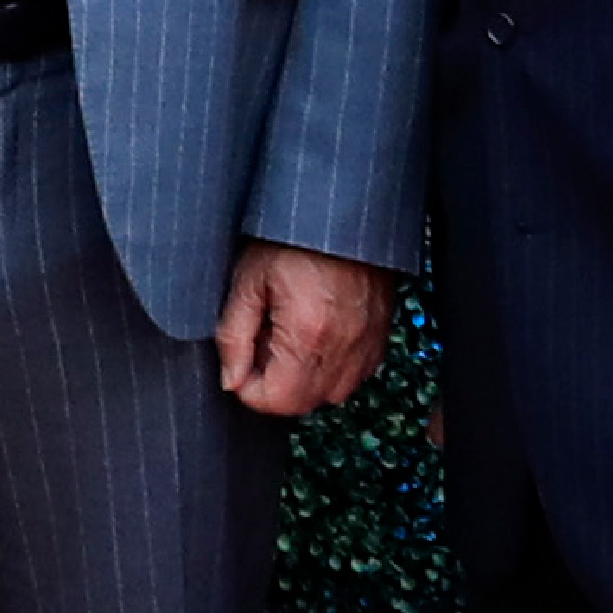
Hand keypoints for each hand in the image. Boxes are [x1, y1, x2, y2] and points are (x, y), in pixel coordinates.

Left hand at [217, 243, 396, 420]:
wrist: (338, 209)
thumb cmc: (290, 237)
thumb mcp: (248, 280)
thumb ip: (233, 336)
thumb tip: (231, 379)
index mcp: (307, 334)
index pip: (276, 400)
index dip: (248, 389)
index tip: (240, 363)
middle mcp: (344, 346)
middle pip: (303, 403)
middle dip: (274, 386)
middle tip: (261, 345)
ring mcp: (368, 342)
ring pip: (332, 394)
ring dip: (304, 380)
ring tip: (288, 339)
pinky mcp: (382, 334)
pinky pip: (356, 375)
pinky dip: (332, 368)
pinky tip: (316, 336)